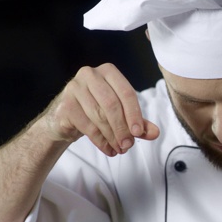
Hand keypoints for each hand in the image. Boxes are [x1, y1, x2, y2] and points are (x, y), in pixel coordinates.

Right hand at [41, 63, 159, 155]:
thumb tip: (155, 133)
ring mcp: (75, 88)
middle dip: (122, 128)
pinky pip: (87, 126)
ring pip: (99, 116)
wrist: (66, 118)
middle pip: (112, 104)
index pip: (126, 93)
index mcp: (108, 72)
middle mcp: (90, 74)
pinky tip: (108, 149)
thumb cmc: (97, 111)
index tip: (139, 133)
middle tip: (128, 145)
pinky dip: (100, 141)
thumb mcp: (120, 114)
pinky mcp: (66, 104)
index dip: (134, 114)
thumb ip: (138, 122)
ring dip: (112, 136)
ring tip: (120, 149)